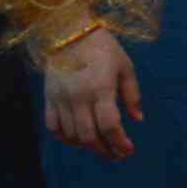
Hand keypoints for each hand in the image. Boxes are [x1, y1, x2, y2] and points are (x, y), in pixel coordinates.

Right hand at [42, 28, 138, 160]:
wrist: (69, 33)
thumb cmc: (104, 49)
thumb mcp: (126, 67)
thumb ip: (132, 95)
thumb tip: (138, 119)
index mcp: (101, 88)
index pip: (109, 125)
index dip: (120, 142)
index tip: (129, 150)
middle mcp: (78, 97)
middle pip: (89, 136)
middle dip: (105, 150)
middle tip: (118, 154)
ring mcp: (60, 99)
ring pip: (71, 135)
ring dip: (88, 146)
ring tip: (102, 147)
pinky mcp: (48, 98)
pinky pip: (53, 126)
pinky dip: (65, 137)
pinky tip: (78, 138)